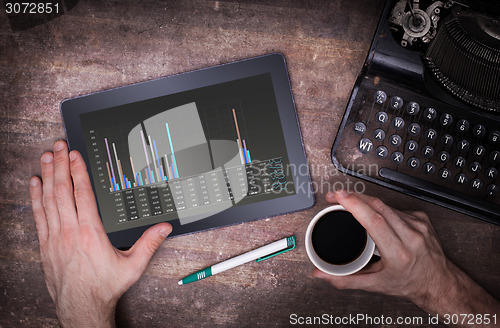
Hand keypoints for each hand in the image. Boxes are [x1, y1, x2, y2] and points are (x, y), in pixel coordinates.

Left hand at [29, 140, 171, 327]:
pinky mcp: (46, 245)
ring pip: (49, 200)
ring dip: (48, 176)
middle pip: (63, 191)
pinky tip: (35, 184)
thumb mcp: (132, 266)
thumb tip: (164, 227)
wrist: (81, 307)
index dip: (78, 171)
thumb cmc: (104, 287)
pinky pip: (39, 215)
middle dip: (61, 165)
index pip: (82, 194)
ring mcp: (55, 238)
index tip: (75, 155)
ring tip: (47, 157)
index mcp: (91, 233)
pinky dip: (36, 197)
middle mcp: (70, 232)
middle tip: (58, 146)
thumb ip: (149, 244)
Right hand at [314, 190, 498, 325]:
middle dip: (353, 197)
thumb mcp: (375, 284)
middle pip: (377, 206)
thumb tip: (321, 274)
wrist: (438, 282)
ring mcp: (417, 225)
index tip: (339, 197)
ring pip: (385, 204)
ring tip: (348, 202)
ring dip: (364, 200)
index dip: (355, 205)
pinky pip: (394, 207)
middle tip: (335, 195)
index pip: (375, 221)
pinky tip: (373, 214)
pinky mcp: (420, 218)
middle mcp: (410, 236)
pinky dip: (380, 207)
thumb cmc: (409, 282)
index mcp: (398, 253)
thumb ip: (344, 279)